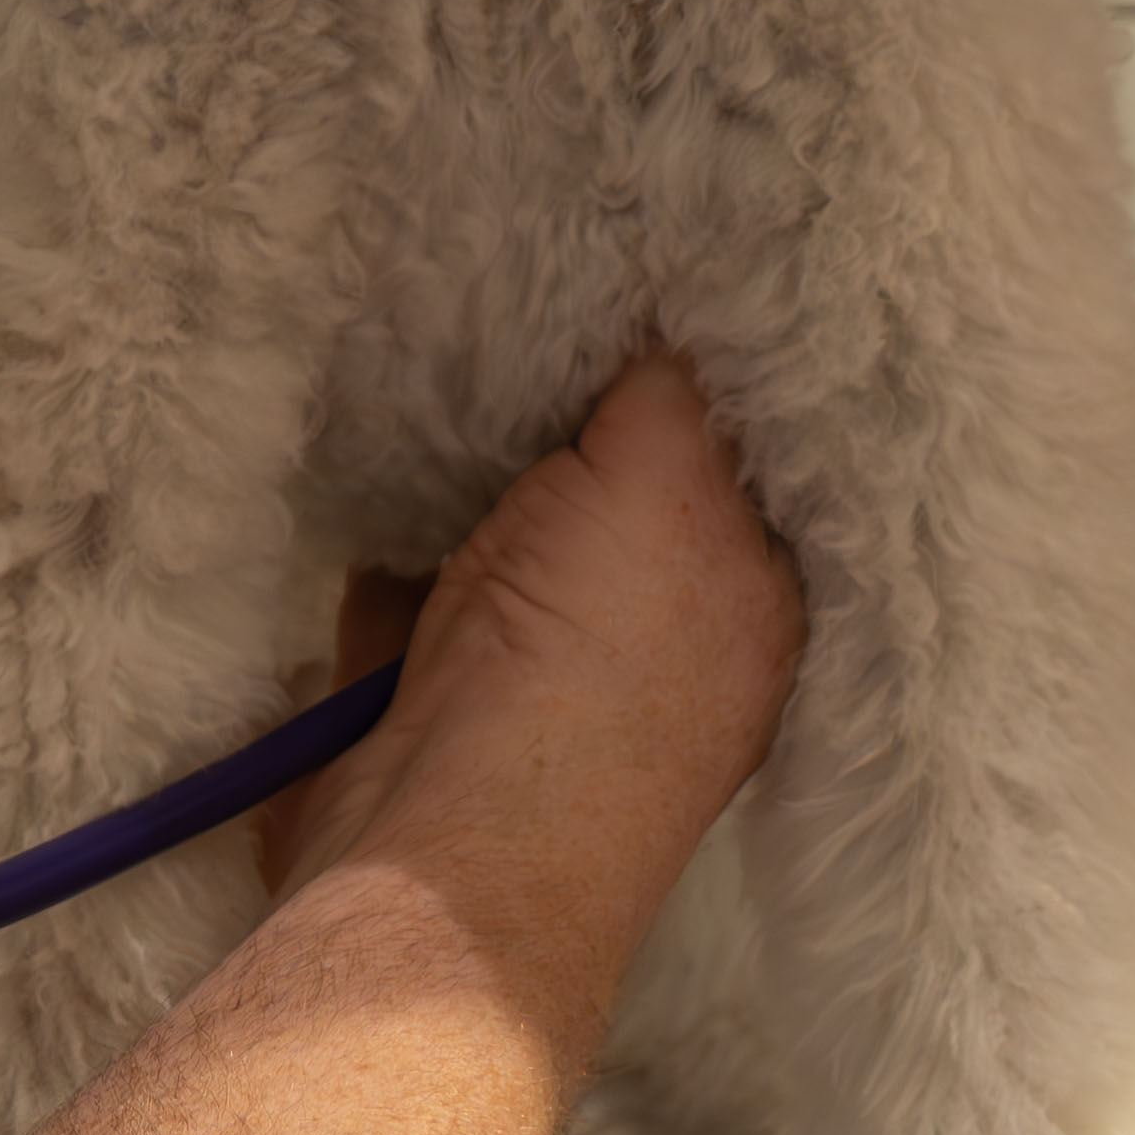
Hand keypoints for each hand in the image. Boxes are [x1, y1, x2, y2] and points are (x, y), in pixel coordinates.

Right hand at [300, 351, 801, 1041]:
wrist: (440, 853)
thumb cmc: (588, 672)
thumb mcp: (667, 482)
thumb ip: (676, 392)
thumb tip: (676, 326)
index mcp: (750, 601)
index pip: (747, 461)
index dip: (705, 376)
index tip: (659, 282)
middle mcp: (660, 638)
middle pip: (625, 485)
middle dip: (580, 411)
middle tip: (539, 302)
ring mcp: (541, 669)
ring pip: (517, 525)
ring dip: (478, 461)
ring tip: (453, 351)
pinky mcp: (431, 690)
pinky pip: (415, 570)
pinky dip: (393, 526)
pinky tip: (383, 447)